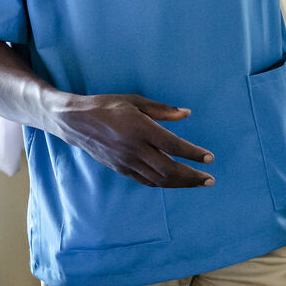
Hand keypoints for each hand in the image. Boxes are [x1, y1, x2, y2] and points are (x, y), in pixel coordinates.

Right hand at [51, 93, 215, 187]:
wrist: (75, 122)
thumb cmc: (108, 106)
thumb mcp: (135, 101)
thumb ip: (162, 110)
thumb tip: (187, 113)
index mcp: (140, 129)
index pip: (173, 146)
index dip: (193, 154)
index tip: (210, 158)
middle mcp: (134, 149)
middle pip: (169, 169)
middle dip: (192, 177)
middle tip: (210, 179)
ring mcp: (126, 162)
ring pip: (159, 179)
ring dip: (181, 183)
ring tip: (198, 183)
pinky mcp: (120, 169)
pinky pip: (146, 181)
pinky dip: (164, 184)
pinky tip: (176, 182)